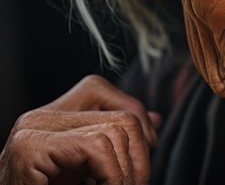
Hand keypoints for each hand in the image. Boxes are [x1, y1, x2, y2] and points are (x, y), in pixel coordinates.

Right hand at [0, 74, 160, 184]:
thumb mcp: (87, 168)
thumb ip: (116, 143)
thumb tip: (154, 122)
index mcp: (52, 117)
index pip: (101, 91)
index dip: (134, 116)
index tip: (148, 149)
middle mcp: (39, 118)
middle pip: (119, 114)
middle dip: (140, 153)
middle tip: (137, 184)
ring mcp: (32, 131)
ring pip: (114, 131)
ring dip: (128, 171)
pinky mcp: (29, 149)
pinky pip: (96, 146)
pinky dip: (113, 174)